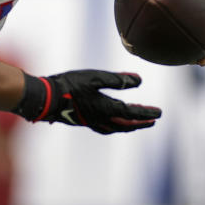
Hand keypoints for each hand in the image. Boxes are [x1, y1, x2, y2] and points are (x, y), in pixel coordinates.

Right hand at [12, 70, 160, 133]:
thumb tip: (139, 81)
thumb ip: (117, 79)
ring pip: (116, 127)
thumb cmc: (70, 85)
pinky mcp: (84, 120)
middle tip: (153, 120)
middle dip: (141, 122)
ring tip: (137, 122)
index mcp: (106, 109)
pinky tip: (113, 121)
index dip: (146, 113)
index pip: (132, 113)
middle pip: (126, 124)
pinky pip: (106, 127)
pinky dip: (116, 125)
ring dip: (129, 125)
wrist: (46, 98)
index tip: (159, 113)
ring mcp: (92, 122)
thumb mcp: (96, 77)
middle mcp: (101, 119)